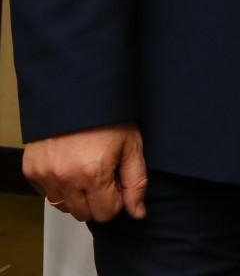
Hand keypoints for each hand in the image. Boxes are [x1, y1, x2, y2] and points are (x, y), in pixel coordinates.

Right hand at [23, 123, 147, 222]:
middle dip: (97, 200)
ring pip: (64, 206)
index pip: (105, 213)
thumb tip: (138, 213)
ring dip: (77, 195)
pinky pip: (47, 194)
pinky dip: (59, 186)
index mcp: (93, 174)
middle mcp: (65, 178)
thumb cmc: (108, 117)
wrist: (78, 95)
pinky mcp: (31, 170)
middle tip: (103, 176)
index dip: (116, 200)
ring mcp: (45, 175)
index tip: (117, 183)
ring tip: (86, 170)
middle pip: (83, 214)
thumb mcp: (132, 146)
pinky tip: (70, 166)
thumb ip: (136, 182)